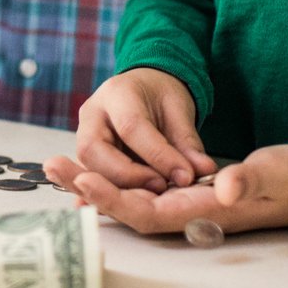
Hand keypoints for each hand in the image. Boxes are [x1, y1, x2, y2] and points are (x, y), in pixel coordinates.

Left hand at [46, 143, 287, 235]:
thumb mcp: (272, 175)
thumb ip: (249, 181)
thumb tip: (225, 186)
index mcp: (202, 212)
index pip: (148, 213)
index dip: (115, 200)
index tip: (85, 180)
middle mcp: (186, 213)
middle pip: (127, 208)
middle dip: (89, 189)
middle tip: (52, 165)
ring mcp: (183, 203)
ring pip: (128, 198)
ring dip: (93, 182)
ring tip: (57, 165)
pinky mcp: (183, 191)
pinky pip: (139, 190)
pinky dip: (112, 180)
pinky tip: (87, 169)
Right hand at [63, 67, 216, 192]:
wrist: (144, 89)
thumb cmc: (160, 96)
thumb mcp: (180, 110)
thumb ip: (188, 143)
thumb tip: (203, 170)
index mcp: (118, 93)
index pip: (131, 127)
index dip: (157, 155)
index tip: (184, 176)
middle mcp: (92, 113)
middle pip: (93, 150)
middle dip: (127, 176)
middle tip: (161, 187)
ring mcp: (84, 134)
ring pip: (88, 167)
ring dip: (119, 186)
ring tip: (153, 193)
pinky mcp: (86, 154)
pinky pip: (93, 176)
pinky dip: (113, 190)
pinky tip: (136, 198)